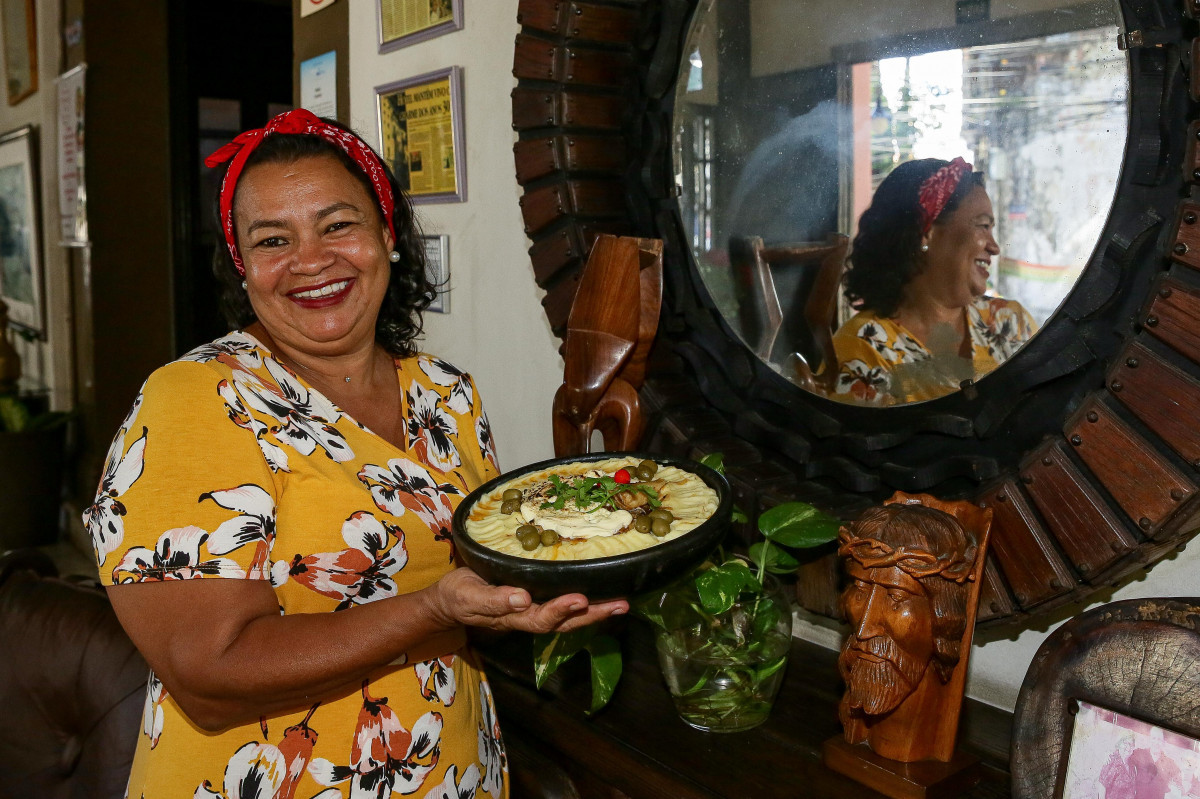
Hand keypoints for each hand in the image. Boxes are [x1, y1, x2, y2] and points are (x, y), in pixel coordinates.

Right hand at [429, 568, 627, 633]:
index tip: (579, 599)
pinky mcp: (537, 598)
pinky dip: (586, 603)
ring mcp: (533, 610)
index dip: (560, 610)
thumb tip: (522, 598)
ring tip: (621, 603)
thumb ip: (493, 599)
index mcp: (512, 616)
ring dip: (595, 611)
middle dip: (591, 615)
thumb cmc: (458, 595)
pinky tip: (603, 593)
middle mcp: (528, 616)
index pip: (541, 617)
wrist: (449, 601)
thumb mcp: (468, 596)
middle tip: (618, 604)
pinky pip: (564, 604)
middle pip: (564, 622)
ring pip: (569, 617)